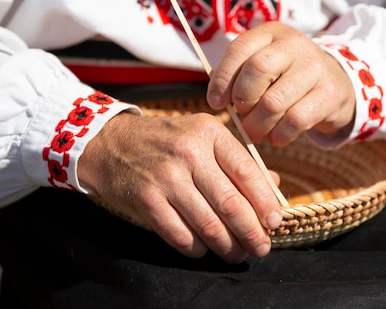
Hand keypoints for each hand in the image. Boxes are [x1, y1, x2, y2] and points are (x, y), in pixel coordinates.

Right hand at [78, 112, 281, 263]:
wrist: (111, 143)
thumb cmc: (167, 141)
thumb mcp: (203, 137)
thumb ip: (237, 160)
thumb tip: (274, 187)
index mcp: (208, 133)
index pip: (246, 171)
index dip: (265, 202)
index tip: (274, 222)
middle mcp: (188, 152)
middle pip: (231, 203)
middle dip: (251, 232)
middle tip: (261, 247)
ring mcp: (165, 177)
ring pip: (208, 224)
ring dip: (228, 246)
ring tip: (237, 253)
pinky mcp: (146, 200)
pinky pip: (180, 235)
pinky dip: (197, 248)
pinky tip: (205, 248)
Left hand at [207, 21, 355, 145]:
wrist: (338, 83)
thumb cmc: (288, 77)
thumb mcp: (266, 65)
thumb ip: (239, 74)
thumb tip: (216, 98)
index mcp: (272, 33)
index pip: (239, 49)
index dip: (223, 79)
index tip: (216, 102)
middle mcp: (295, 45)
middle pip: (258, 71)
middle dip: (242, 99)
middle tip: (241, 116)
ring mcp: (315, 68)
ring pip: (274, 102)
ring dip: (257, 125)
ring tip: (255, 133)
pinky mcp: (330, 94)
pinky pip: (295, 121)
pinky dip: (279, 135)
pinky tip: (276, 137)